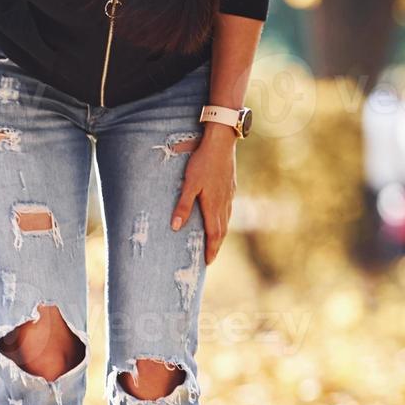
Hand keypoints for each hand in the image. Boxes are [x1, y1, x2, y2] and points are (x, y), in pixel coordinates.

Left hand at [171, 128, 235, 264]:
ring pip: (226, 220)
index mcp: (213, 205)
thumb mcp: (189, 184)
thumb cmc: (202, 162)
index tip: (207, 262)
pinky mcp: (230, 186)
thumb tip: (175, 227)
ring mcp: (229, 194)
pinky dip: (224, 220)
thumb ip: (183, 206)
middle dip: (216, 246)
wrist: (221, 142)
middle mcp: (224, 202)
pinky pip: (228, 209)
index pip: (213, 234)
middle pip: (222, 230)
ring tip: (214, 243)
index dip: (211, 249)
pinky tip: (220, 218)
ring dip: (221, 234)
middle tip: (210, 258)